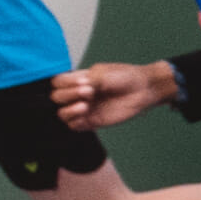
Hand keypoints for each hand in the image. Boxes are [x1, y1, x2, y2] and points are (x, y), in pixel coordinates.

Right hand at [57, 60, 175, 128]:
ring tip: (85, 104)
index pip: (57, 82)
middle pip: (56, 97)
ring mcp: (85, 108)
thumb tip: (77, 87)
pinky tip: (86, 112)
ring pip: (62, 114)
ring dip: (69, 109)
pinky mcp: (93, 121)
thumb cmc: (125, 77)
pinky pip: (74, 126)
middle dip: (68, 94)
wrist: (143, 89)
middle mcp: (79, 94)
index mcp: (78, 80)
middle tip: (89, 91)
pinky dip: (75, 121)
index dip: (64, 83)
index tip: (83, 81)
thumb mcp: (103, 73)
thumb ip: (87, 80)